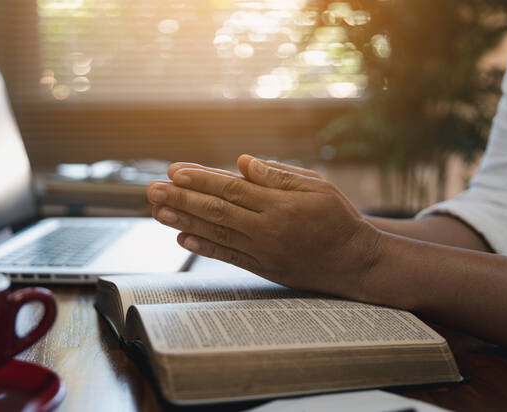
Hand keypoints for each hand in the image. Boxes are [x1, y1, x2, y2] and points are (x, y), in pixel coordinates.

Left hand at [147, 155, 381, 297]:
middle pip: (216, 210)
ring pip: (215, 233)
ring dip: (183, 222)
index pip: (231, 188)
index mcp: (279, 205)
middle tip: (152, 189)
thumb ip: (279, 175)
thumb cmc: (338, 219)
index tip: (175, 171)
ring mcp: (262, 251)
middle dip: (181, 199)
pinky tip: (182, 238)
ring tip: (157, 211)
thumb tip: (243, 163)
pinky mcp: (262, 268)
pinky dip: (203, 247)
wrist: (355, 262)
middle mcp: (266, 229)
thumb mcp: (318, 186)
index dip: (201, 179)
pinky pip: (227, 257)